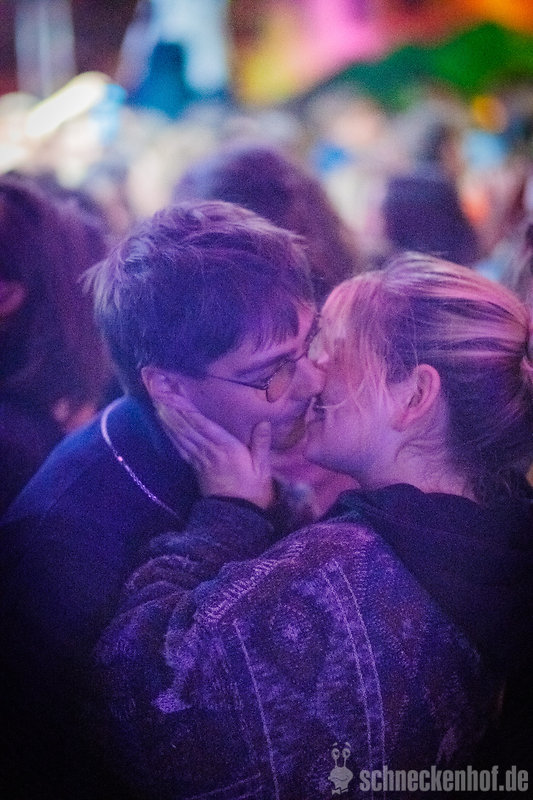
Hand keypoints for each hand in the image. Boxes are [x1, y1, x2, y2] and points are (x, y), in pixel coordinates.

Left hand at [156, 396, 273, 509]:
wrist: (236, 515)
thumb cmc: (252, 490)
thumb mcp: (262, 468)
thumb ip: (261, 444)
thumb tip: (264, 422)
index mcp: (226, 448)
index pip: (202, 424)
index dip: (187, 408)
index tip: (175, 392)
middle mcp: (208, 450)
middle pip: (185, 426)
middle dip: (171, 407)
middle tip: (158, 390)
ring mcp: (198, 458)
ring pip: (179, 434)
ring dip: (167, 417)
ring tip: (156, 400)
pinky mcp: (194, 465)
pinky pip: (179, 445)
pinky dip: (170, 432)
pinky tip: (164, 422)